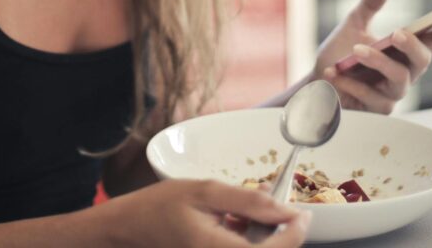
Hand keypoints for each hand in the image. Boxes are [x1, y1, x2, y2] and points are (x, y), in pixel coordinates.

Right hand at [111, 178, 310, 246]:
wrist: (129, 231)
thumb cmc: (160, 207)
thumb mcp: (204, 192)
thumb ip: (247, 200)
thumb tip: (286, 209)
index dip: (295, 234)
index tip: (302, 211)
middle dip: (279, 234)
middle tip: (273, 205)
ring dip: (263, 237)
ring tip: (246, 209)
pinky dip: (247, 240)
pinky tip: (234, 220)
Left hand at [313, 0, 431, 112]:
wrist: (317, 80)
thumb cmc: (340, 53)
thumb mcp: (352, 25)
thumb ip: (368, 6)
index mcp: (403, 50)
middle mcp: (405, 72)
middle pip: (423, 61)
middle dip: (412, 45)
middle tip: (396, 33)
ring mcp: (393, 92)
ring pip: (399, 78)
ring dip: (378, 61)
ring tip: (355, 50)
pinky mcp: (378, 109)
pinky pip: (372, 97)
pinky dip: (352, 83)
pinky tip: (334, 73)